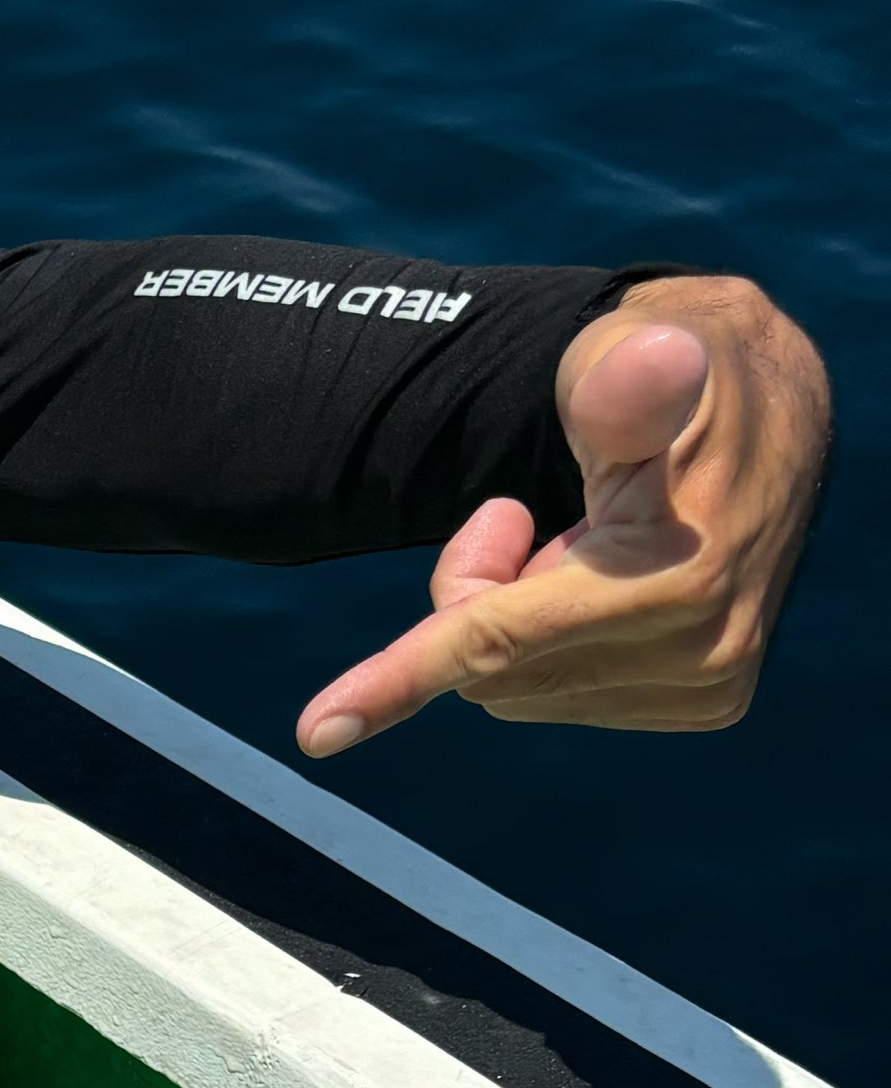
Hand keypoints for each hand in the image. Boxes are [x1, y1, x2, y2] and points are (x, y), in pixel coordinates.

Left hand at [296, 273, 828, 757]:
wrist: (770, 414)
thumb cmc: (677, 372)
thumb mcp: (634, 354)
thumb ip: (625, 376)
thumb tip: (657, 361)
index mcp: (676, 581)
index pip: (500, 637)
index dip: (402, 676)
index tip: (317, 732)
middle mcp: (700, 653)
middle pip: (493, 671)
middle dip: (477, 591)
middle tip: (513, 512)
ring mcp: (705, 687)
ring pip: (519, 691)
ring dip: (520, 615)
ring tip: (583, 536)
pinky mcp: (703, 702)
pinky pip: (560, 697)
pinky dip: (553, 640)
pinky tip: (603, 577)